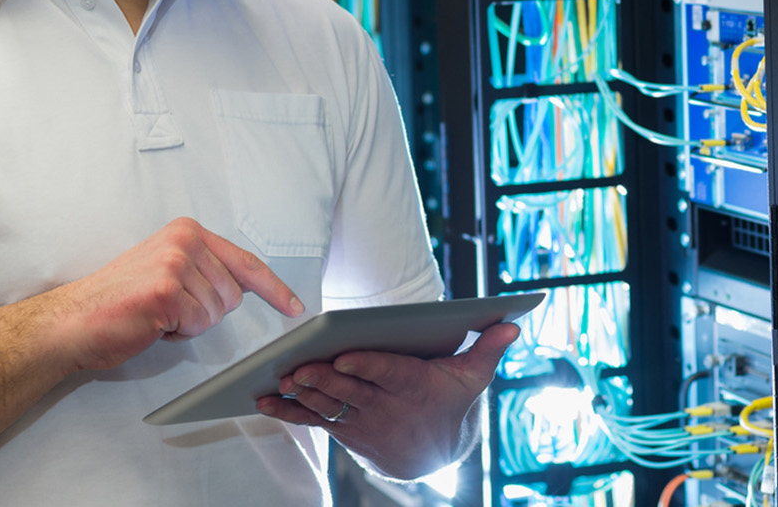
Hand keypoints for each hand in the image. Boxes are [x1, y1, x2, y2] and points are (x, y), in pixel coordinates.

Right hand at [42, 217, 303, 370]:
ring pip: (216, 313)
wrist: (73, 320)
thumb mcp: (167, 269)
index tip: (294, 306)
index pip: (245, 262)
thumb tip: (244, 287)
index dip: (274, 288)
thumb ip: (204, 269)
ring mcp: (175, 263)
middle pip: (233, 295)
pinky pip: (196, 325)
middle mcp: (184, 240)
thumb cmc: (118, 302)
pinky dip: (176, 334)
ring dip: (189, 325)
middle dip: (205, 313)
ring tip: (155, 314)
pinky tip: (150, 322)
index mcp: (187, 231)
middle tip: (167, 309)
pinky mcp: (166, 290)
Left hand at [257, 321, 521, 479]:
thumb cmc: (449, 402)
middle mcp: (385, 406)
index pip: (388, 374)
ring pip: (328, 406)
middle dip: (324, 380)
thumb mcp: (472, 377)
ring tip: (279, 380)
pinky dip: (287, 411)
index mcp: (414, 386)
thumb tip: (514, 323)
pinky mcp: (344, 430)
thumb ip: (488, 348)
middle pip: (351, 391)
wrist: (432, 455)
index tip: (345, 356)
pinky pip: (312, 420)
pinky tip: (264, 400)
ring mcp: (361, 420)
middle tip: (298, 367)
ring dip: (302, 394)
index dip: (366, 366)